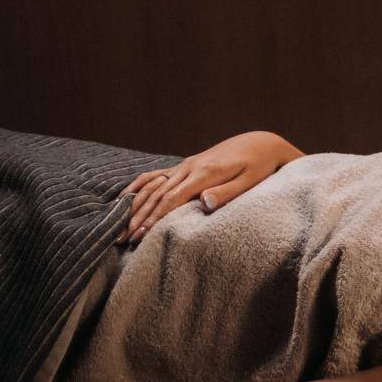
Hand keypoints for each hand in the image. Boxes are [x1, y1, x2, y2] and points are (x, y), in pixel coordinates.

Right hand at [117, 130, 300, 244]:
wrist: (261, 142)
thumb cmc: (259, 166)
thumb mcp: (250, 181)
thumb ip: (227, 192)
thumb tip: (203, 202)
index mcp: (206, 172)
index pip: (172, 199)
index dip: (155, 218)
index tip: (140, 236)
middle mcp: (191, 166)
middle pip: (158, 194)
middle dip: (139, 217)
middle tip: (123, 239)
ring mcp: (186, 164)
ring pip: (154, 186)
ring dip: (136, 206)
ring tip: (120, 227)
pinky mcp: (186, 164)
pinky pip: (158, 174)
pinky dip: (140, 185)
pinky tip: (125, 197)